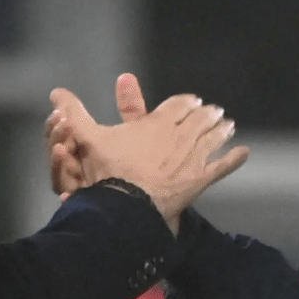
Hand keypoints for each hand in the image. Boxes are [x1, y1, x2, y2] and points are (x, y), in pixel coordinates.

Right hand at [49, 74, 248, 229]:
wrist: (128, 206)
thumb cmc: (108, 171)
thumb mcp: (88, 139)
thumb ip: (74, 115)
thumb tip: (55, 92)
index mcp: (157, 122)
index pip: (177, 105)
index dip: (185, 102)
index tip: (192, 101)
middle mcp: (180, 136)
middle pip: (199, 119)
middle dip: (207, 113)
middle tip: (215, 110)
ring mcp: (193, 158)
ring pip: (213, 138)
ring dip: (222, 129)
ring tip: (229, 125)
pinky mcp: (201, 180)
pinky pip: (223, 167)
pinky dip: (235, 158)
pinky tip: (244, 153)